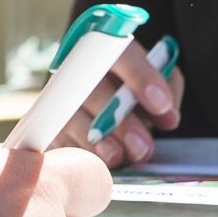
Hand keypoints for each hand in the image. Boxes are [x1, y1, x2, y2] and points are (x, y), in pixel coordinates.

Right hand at [50, 39, 183, 168]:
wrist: (105, 96)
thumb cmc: (133, 87)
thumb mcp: (158, 79)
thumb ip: (169, 90)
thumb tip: (168, 116)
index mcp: (107, 49)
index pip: (122, 55)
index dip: (140, 77)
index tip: (161, 105)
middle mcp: (77, 68)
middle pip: (93, 90)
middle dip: (119, 121)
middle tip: (142, 147)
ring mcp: (57, 97)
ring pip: (72, 118)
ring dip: (97, 142)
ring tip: (118, 158)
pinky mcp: (48, 126)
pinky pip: (58, 141)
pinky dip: (77, 156)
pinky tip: (93, 167)